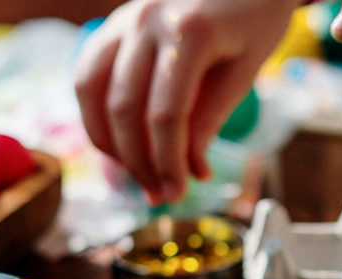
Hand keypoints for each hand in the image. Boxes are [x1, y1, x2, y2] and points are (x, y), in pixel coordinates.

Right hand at [74, 0, 298, 204]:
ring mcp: (122, 19)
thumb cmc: (253, 20)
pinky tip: (121, 144)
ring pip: (92, 93)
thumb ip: (210, 118)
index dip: (168, 161)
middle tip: (161, 195)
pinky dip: (97, 116)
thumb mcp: (244, 71)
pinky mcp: (112, 25)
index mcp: (189, 32)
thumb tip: (191, 171)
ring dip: (110, 144)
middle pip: (125, 109)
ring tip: (140, 176)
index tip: (178, 193)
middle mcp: (146, 21)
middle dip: (140, 162)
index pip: (166, 114)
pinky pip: (88, 76)